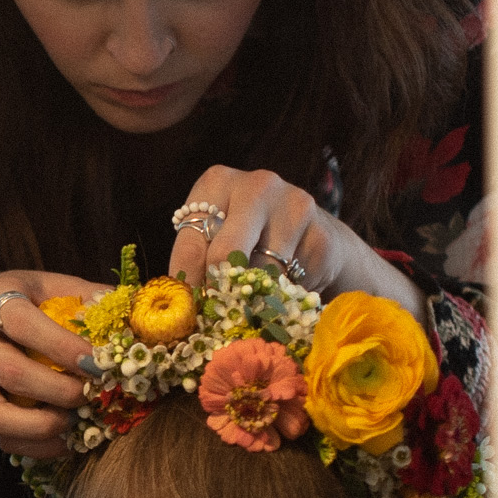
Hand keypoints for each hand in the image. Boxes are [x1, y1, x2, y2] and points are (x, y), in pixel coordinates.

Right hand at [0, 270, 112, 461]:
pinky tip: (65, 440)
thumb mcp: (54, 288)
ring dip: (39, 426)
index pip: (22, 323)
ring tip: (73, 422)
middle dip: (57, 390)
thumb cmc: (29, 305)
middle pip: (8, 371)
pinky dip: (36, 446)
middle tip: (91, 397)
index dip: (61, 346)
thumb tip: (138, 319)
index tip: (97, 364)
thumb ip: (91, 299)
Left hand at [166, 167, 425, 320]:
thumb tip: (176, 310)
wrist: (312, 232)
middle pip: (224, 253)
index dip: (187, 285)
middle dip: (217, 291)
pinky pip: (291, 283)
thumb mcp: (213, 239)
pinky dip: (281, 297)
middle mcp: (257, 186)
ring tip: (249, 302)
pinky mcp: (321, 235)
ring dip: (251, 297)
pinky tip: (280, 291)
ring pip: (260, 273)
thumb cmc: (248, 239)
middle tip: (215, 315)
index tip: (187, 312)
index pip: (191, 243)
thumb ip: (193, 264)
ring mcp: (294, 206)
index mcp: (217, 183)